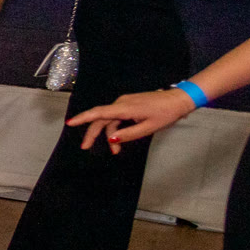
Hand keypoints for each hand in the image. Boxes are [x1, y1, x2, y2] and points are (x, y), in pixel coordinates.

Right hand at [66, 87, 196, 151]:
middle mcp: (121, 103)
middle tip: (85, 147)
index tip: (69, 123)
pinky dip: (116, 128)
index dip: (83, 118)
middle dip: (93, 134)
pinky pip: (117, 117)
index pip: (98, 113)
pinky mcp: (129, 104)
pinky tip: (120, 138)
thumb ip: (129, 134)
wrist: (179, 100)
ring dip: (109, 134)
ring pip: (109, 120)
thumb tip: (112, 139)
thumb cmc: (166, 114)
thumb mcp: (149, 128)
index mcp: (124, 108)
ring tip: (115, 150)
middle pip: (101, 119)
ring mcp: (125, 103)